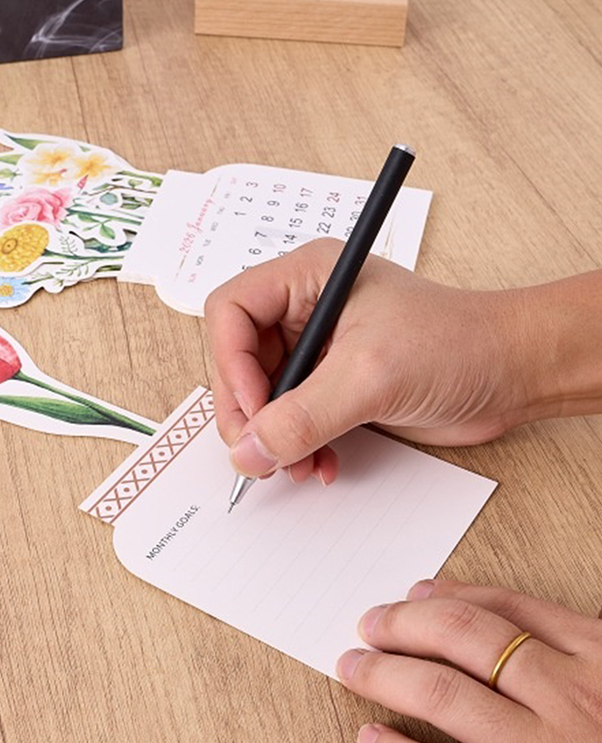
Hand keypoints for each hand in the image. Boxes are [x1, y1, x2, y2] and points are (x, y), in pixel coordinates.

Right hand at [204, 238, 534, 482]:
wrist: (512, 373)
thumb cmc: (458, 344)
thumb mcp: (370, 377)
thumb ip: (302, 416)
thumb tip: (248, 451)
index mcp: (307, 278)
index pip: (230, 311)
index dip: (230, 363)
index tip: (254, 410)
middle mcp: (305, 309)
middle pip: (238, 359)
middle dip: (248, 411)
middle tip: (263, 453)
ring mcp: (317, 348)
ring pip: (261, 395)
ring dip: (273, 437)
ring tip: (297, 464)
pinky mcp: (333, 383)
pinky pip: (290, 417)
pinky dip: (296, 446)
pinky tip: (320, 463)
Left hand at [336, 579, 601, 742]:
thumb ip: (580, 644)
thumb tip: (503, 616)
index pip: (508, 609)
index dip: (448, 596)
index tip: (411, 595)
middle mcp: (577, 702)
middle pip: (464, 640)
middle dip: (403, 625)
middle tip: (367, 624)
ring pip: (445, 697)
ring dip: (386, 676)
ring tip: (352, 667)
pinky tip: (374, 741)